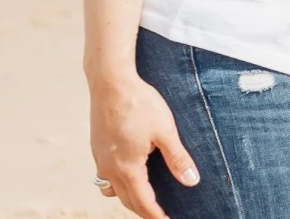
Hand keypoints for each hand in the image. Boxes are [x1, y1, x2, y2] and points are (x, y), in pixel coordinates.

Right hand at [89, 71, 198, 218]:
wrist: (111, 83)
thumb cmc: (140, 104)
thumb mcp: (165, 131)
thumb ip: (178, 158)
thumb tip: (191, 181)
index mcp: (127, 167)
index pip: (142, 201)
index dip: (155, 215)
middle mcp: (109, 168)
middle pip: (126, 199)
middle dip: (142, 208)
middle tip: (158, 213)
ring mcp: (100, 158)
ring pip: (112, 188)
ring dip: (128, 196)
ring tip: (144, 196)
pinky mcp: (97, 147)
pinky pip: (105, 175)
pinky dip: (117, 182)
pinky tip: (129, 172)